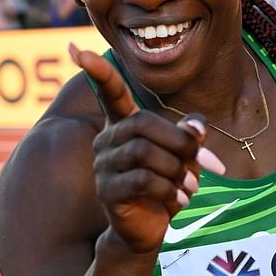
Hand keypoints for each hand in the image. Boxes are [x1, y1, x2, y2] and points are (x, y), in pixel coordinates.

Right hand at [68, 44, 224, 254]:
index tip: (75, 48)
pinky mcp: (107, 191)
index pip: (110, 92)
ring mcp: (103, 166)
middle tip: (200, 162)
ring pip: (144, 152)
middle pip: (143, 123)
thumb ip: (190, 135)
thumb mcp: (183, 154)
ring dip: (176, 169)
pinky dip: (168, 189)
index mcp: (123, 124)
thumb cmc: (167, 183)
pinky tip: (179, 200)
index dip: (98, 71)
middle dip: (179, 142)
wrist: (151, 227)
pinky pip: (142, 180)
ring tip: (190, 186)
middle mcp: (107, 140)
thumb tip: (197, 128)